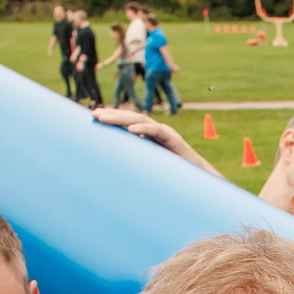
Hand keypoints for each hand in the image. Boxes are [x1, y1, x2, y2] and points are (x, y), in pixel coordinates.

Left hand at [92, 107, 221, 175]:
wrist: (200, 178)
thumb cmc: (174, 175)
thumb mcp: (150, 167)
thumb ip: (136, 162)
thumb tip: (114, 171)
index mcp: (149, 136)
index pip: (127, 123)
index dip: (112, 118)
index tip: (93, 117)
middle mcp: (156, 132)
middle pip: (131, 118)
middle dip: (112, 115)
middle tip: (94, 115)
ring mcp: (165, 134)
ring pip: (141, 120)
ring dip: (122, 119)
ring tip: (105, 119)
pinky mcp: (174, 140)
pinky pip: (157, 132)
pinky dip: (144, 129)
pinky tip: (130, 131)